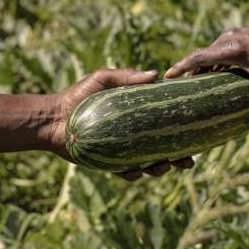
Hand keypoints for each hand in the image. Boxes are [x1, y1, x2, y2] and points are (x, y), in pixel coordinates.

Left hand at [48, 68, 194, 180]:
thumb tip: (155, 74)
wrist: (52, 117)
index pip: (165, 123)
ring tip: (162, 166)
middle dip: (179, 158)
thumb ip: (127, 76)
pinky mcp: (109, 164)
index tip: (196, 133)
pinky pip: (126, 173)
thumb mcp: (103, 79)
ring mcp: (123, 151)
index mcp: (138, 116)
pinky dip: (133, 174)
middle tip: (187, 161)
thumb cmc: (77, 95)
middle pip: (164, 149)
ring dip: (159, 169)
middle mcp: (134, 135)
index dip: (182, 130)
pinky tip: (136, 171)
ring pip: (149, 165)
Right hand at [165, 12, 248, 127]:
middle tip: (181, 87)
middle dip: (191, 71)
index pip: (198, 57)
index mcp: (232, 49)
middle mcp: (229, 39)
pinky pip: (222, 49)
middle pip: (203, 56)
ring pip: (213, 52)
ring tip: (197, 84)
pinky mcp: (242, 35)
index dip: (181, 66)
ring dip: (205, 67)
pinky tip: (219, 75)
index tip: (167, 75)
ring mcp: (235, 35)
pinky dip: (216, 61)